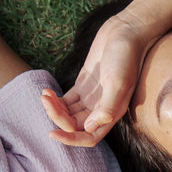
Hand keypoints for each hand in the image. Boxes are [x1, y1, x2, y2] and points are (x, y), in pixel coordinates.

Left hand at [44, 11, 153, 146]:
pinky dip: (55, 99)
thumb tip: (90, 126)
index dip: (70, 139)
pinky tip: (46, 91)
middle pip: (75, 125)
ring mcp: (91, 97)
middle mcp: (101, 109)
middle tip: (46, 99)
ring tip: (45, 94)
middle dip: (58, 117)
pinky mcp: (84, 85)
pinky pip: (67, 100)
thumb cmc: (125, 56)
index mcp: (111, 113)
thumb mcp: (118, 81)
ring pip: (69, 113)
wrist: (126, 32)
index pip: (89, 136)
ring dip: (54, 108)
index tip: (51, 133)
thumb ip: (107, 106)